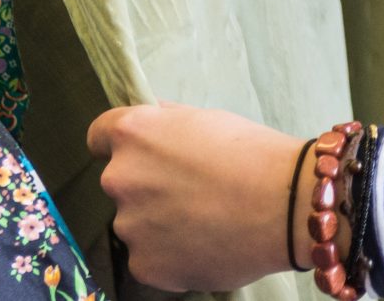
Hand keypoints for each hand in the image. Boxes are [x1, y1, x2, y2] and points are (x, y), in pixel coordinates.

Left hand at [88, 103, 304, 292]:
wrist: (285, 204)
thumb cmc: (253, 153)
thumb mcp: (208, 119)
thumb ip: (169, 122)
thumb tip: (156, 120)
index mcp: (133, 134)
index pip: (98, 137)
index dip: (119, 146)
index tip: (140, 156)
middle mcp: (120, 177)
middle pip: (120, 183)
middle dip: (147, 187)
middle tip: (191, 192)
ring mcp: (129, 225)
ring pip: (136, 224)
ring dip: (159, 223)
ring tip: (205, 222)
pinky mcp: (144, 265)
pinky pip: (150, 258)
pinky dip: (171, 255)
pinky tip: (205, 245)